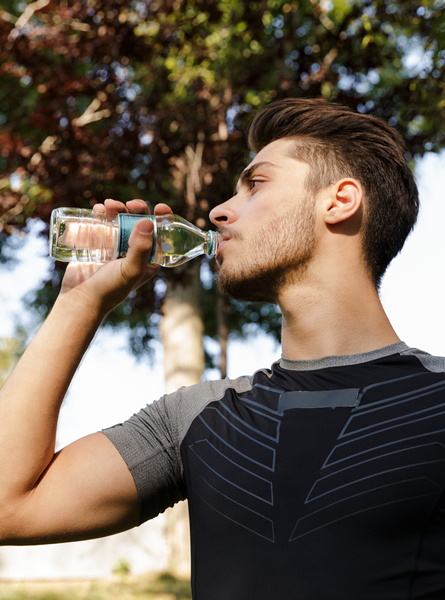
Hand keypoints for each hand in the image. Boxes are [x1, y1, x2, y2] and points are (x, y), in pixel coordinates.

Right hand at [60, 199, 172, 314]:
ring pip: (121, 218)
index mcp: (149, 258)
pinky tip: (99, 209)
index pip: (160, 234)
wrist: (81, 298)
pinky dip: (102, 212)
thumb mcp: (130, 270)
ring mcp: (116, 244)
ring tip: (108, 206)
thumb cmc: (110, 289)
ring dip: (117, 207)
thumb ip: (140, 249)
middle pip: (140, 221)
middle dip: (137, 209)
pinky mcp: (98, 241)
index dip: (162, 219)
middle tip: (131, 205)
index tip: (160, 207)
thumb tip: (147, 222)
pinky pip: (103, 222)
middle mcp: (134, 250)